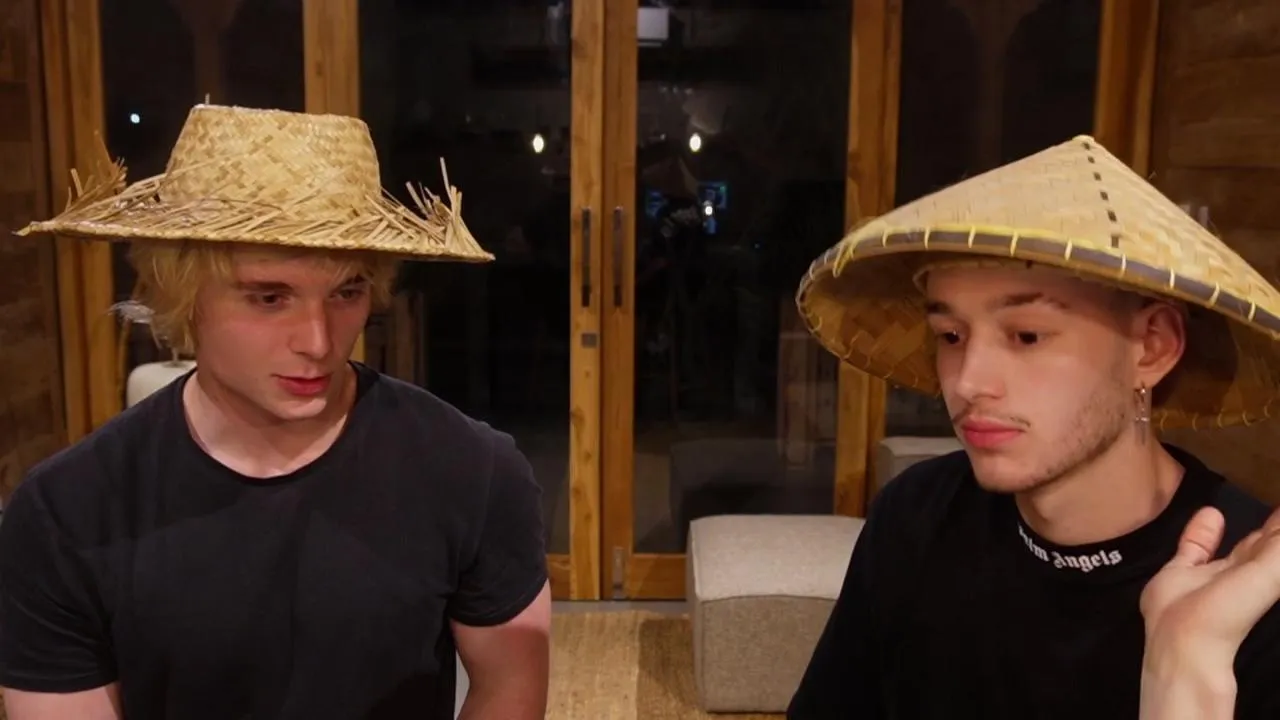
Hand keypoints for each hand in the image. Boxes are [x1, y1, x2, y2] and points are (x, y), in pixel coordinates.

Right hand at [1141, 505, 1279, 666]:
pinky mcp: (1182, 570)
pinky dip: (1201, 528)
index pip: (1279, 543)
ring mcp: (1213, 571)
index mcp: (1269, 572)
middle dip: (1271, 525)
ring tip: (1246, 498)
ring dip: (1240, 525)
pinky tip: (1209, 512)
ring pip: (1233, 544)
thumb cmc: (1232, 606)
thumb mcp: (1269, 574)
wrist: (1183, 638)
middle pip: (1264, 543)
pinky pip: (1195, 544)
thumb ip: (1277, 546)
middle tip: (1273, 497)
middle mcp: (1245, 572)